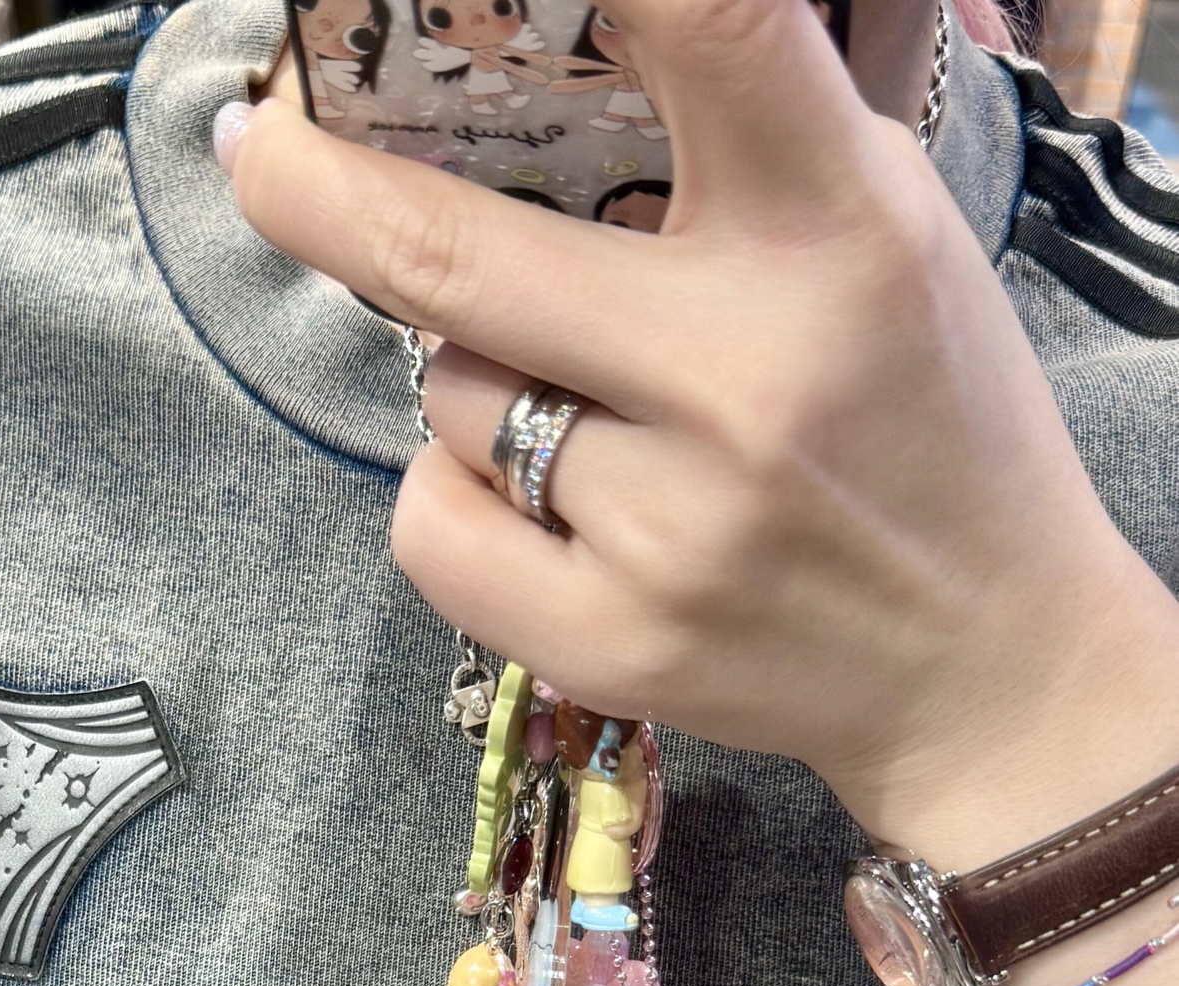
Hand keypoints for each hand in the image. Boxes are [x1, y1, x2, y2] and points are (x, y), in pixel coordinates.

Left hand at [225, 0, 1178, 863]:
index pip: (711, 30)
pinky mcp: (615, 645)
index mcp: (838, 233)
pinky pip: (430, 529)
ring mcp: (672, 529)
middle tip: (259, 149)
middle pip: (453, 254)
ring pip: (450, 402)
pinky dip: (456, 506)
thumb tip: (545, 61)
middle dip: (319, 191)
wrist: (987, 660)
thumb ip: (745, 143)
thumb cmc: (920, 417)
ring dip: (481, 390)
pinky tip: (553, 516)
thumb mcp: (881, 233)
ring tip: (602, 424)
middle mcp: (748, 377)